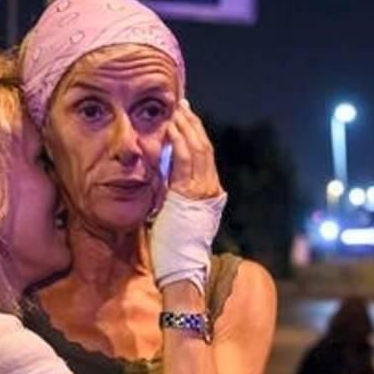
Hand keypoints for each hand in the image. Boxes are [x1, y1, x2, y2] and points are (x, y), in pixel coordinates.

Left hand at [150, 100, 226, 293]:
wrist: (181, 267)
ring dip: (186, 127)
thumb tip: (162, 176)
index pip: (204, 157)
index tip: (184, 118)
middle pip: (204, 148)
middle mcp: (211, 189)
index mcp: (209, 193)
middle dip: (193, 124)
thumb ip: (173, 193)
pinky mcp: (190, 193)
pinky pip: (184, 160)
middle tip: (182, 105)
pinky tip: (171, 128)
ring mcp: (203, 191)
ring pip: (197, 150)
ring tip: (176, 110)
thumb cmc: (173, 248)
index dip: (195, 135)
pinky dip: (178, 142)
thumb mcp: (174, 214)